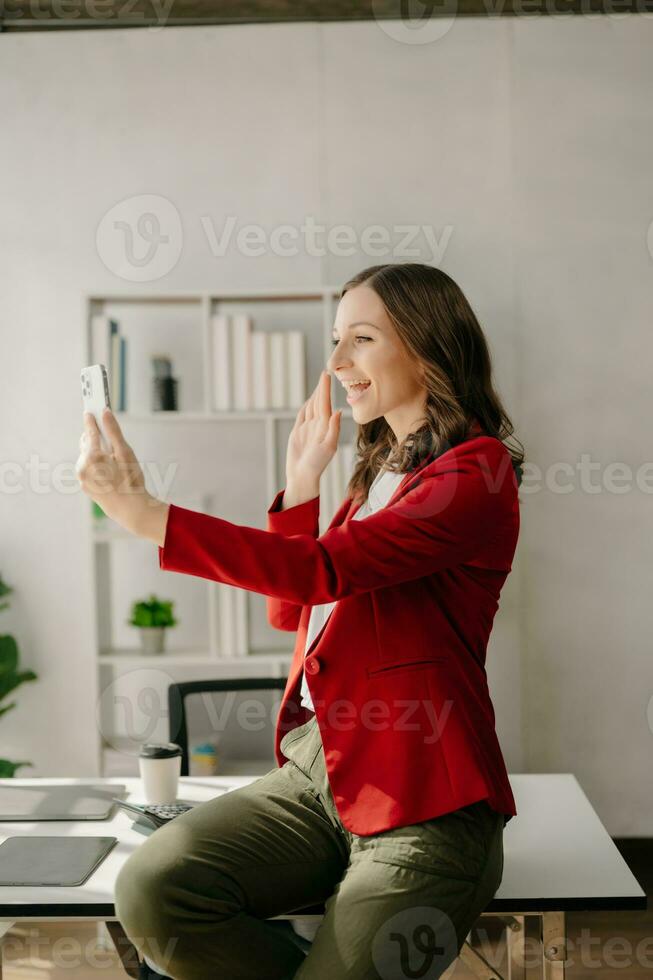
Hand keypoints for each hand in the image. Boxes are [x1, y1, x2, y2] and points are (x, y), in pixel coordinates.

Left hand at [76, 409, 167, 542]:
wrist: (130, 509)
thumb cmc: (131, 481)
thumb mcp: (125, 453)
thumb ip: (114, 431)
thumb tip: (106, 413)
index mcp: (92, 456)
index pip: (90, 432)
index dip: (91, 419)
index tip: (90, 410)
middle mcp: (82, 466)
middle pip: (86, 443)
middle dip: (95, 437)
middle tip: (105, 432)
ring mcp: (82, 477)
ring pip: (86, 456)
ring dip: (96, 452)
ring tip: (112, 456)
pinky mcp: (84, 485)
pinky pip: (87, 468)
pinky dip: (96, 464)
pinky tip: (109, 469)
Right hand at [286, 371, 341, 486]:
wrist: (302, 476)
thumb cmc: (317, 465)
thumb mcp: (328, 448)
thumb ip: (333, 430)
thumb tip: (338, 411)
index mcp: (325, 427)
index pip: (325, 404)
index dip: (325, 390)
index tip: (327, 375)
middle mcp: (318, 426)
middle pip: (319, 403)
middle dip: (322, 389)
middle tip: (325, 374)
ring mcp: (308, 429)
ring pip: (312, 408)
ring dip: (315, 396)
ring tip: (320, 384)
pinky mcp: (299, 433)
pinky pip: (303, 416)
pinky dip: (306, 407)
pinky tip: (310, 400)